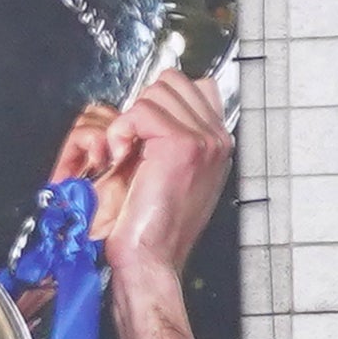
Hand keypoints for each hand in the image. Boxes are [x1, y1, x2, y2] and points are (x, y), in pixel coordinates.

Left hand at [82, 67, 233, 297]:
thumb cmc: (152, 224)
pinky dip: (120, 130)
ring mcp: (204, 140)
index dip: (160, 100)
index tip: (143, 129)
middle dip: (143, 105)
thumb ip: (174, 137)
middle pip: (172, 82)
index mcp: (216, 144)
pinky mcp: (182, 145)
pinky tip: (121, 155)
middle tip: (133, 142)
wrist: (149, 257)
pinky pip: (140, 111)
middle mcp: (216, 140)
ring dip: (130, 119)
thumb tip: (158, 109)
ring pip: (156, 93)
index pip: (194, 85)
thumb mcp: (169, 173)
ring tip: (128, 152)